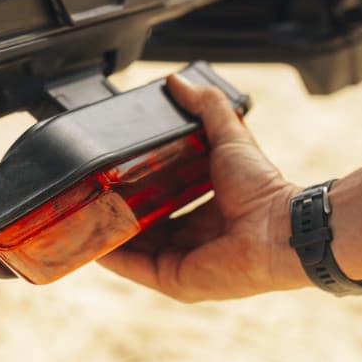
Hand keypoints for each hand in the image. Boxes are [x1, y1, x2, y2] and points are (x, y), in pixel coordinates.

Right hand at [99, 74, 307, 300]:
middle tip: (91, 191)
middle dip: (118, 210)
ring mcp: (183, 261)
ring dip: (108, 232)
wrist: (280, 226)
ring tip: (80, 212)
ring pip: (134, 248)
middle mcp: (195, 237)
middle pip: (145, 226)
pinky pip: (135, 268)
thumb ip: (206, 107)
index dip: (138, 186)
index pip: (164, 200)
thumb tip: (178, 81)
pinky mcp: (175, 279)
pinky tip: (90, 239)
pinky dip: (112, 256)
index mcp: (207, 208)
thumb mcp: (230, 136)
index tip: (114, 172)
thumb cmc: (263, 188)